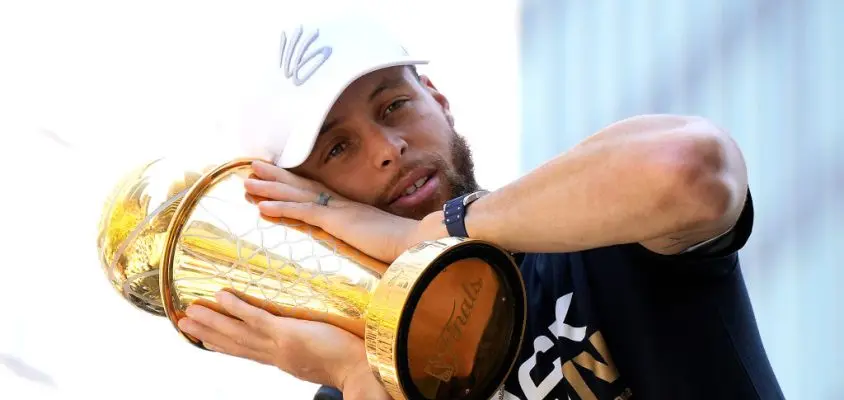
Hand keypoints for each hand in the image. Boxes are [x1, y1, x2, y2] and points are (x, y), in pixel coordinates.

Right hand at [178, 291, 390, 398]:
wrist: (364, 371)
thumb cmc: (354, 363)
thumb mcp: (326, 356)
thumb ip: (314, 347)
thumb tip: (314, 337)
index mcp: (284, 360)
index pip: (249, 351)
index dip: (226, 345)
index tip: (209, 340)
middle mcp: (276, 355)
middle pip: (234, 344)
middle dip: (208, 334)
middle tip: (184, 324)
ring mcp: (279, 344)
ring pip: (237, 332)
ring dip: (212, 323)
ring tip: (188, 313)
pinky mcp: (287, 334)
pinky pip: (256, 319)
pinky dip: (236, 309)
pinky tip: (220, 297)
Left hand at [244, 160, 446, 262]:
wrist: (421, 244)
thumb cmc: (406, 247)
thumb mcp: (381, 241)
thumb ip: (368, 239)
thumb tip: (366, 246)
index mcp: (350, 209)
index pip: (316, 192)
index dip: (294, 183)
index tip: (275, 175)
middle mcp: (342, 205)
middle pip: (302, 186)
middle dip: (275, 176)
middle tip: (251, 167)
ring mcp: (339, 211)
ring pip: (297, 195)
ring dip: (270, 188)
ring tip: (246, 182)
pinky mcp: (339, 222)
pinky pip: (304, 212)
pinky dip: (282, 208)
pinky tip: (262, 207)